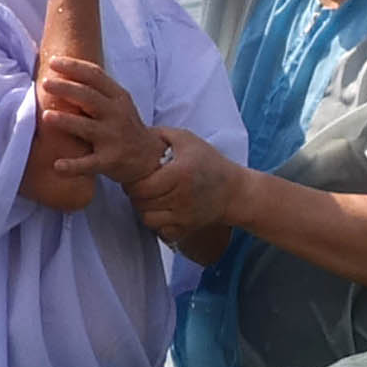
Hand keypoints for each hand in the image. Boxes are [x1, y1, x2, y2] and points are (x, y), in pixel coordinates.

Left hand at [40, 55, 162, 185]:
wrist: (149, 157)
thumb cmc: (124, 125)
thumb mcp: (118, 103)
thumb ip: (97, 89)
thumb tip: (63, 70)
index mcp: (118, 97)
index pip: (96, 76)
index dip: (74, 67)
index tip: (53, 62)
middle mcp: (117, 115)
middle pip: (90, 98)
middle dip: (67, 88)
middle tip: (45, 83)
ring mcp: (114, 138)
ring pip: (87, 128)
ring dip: (66, 121)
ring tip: (46, 116)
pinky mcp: (110, 162)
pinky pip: (89, 164)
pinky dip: (73, 166)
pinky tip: (57, 166)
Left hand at [125, 127, 241, 250]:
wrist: (234, 191)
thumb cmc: (209, 162)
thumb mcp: (186, 139)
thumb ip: (158, 135)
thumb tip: (133, 136)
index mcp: (179, 173)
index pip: (141, 186)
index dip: (131, 181)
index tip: (134, 175)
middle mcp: (181, 197)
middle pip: (141, 202)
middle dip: (135, 194)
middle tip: (139, 185)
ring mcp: (184, 216)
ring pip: (147, 219)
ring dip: (143, 208)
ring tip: (149, 197)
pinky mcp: (187, 229)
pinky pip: (161, 231)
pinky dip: (156, 223)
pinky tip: (160, 210)